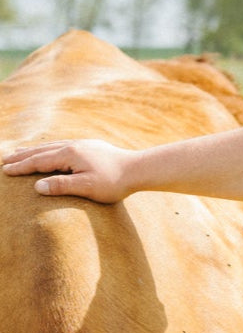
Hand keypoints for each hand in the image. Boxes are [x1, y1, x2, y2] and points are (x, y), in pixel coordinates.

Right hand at [2, 140, 134, 203]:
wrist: (139, 169)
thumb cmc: (114, 182)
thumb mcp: (87, 187)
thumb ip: (61, 186)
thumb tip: (36, 187)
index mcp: (70, 155)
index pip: (39, 161)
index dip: (21, 167)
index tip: (4, 170)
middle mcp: (74, 146)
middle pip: (42, 151)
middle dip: (22, 156)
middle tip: (4, 159)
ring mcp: (83, 145)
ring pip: (52, 146)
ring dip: (35, 150)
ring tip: (21, 152)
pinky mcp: (91, 147)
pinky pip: (64, 145)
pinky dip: (51, 148)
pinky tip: (51, 151)